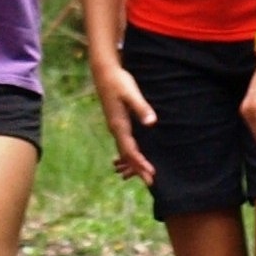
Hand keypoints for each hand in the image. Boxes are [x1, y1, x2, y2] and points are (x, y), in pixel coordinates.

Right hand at [93, 62, 156, 184]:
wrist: (104, 73)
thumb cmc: (118, 81)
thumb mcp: (131, 93)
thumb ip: (141, 108)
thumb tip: (151, 122)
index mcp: (118, 125)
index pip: (130, 150)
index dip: (140, 163)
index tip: (151, 173)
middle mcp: (115, 129)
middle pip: (127, 154)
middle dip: (138, 169)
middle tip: (151, 182)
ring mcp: (116, 127)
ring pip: (125, 151)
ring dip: (135, 163)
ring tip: (145, 174)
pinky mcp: (118, 123)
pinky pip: (124, 144)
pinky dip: (131, 155)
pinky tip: (136, 158)